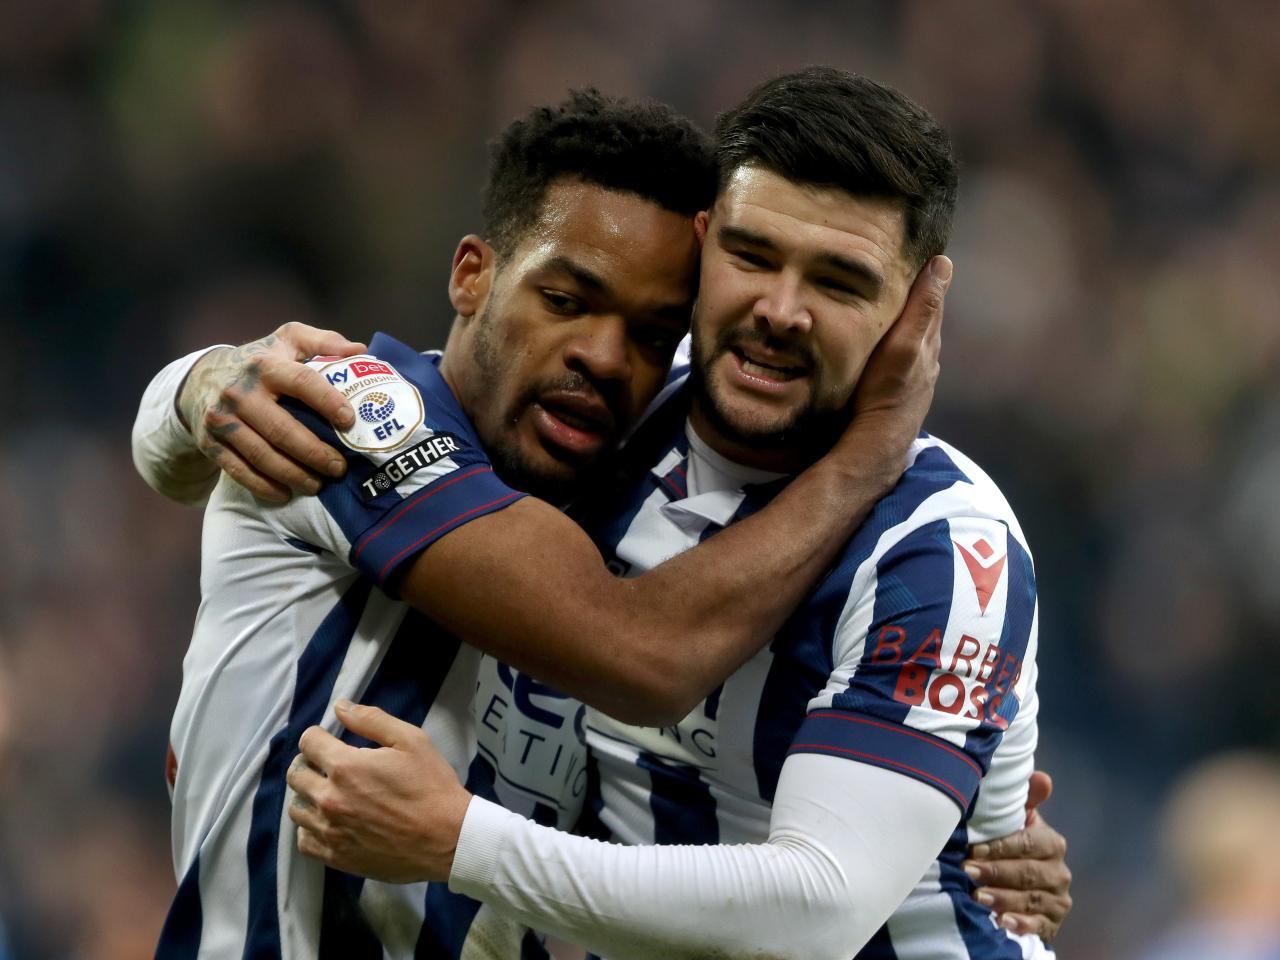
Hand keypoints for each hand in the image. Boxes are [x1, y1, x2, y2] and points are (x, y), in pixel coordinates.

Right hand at [178, 322, 366, 501]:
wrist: (200, 378)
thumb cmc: (259, 360)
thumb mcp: (288, 340)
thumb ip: (324, 342)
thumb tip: (359, 350)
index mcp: (265, 365)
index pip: (302, 382)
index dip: (328, 402)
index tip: (350, 421)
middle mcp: (240, 392)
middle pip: (283, 430)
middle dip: (315, 454)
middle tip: (340, 468)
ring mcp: (222, 420)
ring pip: (262, 456)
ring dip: (294, 475)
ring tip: (319, 485)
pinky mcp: (210, 443)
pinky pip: (240, 471)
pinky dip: (264, 486)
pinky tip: (286, 493)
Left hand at [286, 700, 471, 883]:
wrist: (447, 839)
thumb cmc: (432, 786)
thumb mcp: (411, 741)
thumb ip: (372, 720)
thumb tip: (340, 707)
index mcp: (346, 766)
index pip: (308, 742)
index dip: (319, 735)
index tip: (331, 740)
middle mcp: (330, 799)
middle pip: (296, 774)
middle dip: (310, 763)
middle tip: (330, 765)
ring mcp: (330, 831)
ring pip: (295, 808)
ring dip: (308, 795)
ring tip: (330, 793)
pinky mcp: (336, 857)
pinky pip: (304, 840)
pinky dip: (310, 828)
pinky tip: (331, 821)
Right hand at [838, 255, 949, 485]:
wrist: (875, 442)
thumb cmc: (886, 391)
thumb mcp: (904, 344)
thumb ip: (923, 307)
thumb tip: (944, 263)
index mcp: (927, 341)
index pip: (931, 300)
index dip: (926, 277)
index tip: (916, 253)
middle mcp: (925, 359)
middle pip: (922, 320)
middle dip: (914, 298)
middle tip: (896, 274)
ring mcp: (913, 378)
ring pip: (911, 341)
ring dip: (902, 324)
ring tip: (886, 306)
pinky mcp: (898, 392)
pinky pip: (898, 360)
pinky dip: (892, 346)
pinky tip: (881, 347)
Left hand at [964, 770, 1071, 941]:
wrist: (1023, 886)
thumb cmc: (1013, 847)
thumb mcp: (1017, 823)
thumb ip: (1026, 800)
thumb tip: (1043, 778)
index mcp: (1052, 844)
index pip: (1027, 843)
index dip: (1000, 847)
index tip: (972, 850)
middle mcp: (1059, 872)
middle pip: (1027, 873)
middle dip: (995, 872)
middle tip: (967, 871)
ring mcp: (1058, 899)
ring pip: (1031, 900)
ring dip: (1003, 898)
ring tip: (977, 896)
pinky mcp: (1052, 923)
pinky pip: (1039, 926)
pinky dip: (1021, 924)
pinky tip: (1002, 922)